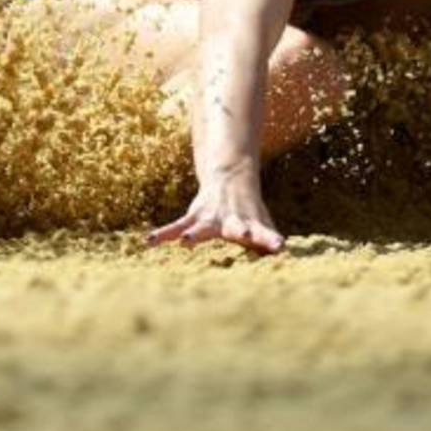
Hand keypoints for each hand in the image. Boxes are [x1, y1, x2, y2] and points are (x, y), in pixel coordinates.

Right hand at [146, 165, 284, 254]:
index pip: (263, 233)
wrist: (230, 179)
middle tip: (244, 236)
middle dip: (239, 232)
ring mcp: (210, 218)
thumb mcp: (261, 222)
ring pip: (201, 227)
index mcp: (250, 225)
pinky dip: (163, 234)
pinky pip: (176, 227)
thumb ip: (268, 238)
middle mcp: (230, 221)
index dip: (270, 239)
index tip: (279, 245)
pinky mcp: (193, 217)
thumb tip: (282, 251)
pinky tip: (148, 241)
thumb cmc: (249, 211)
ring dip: (195, 235)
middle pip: (235, 228)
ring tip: (185, 242)